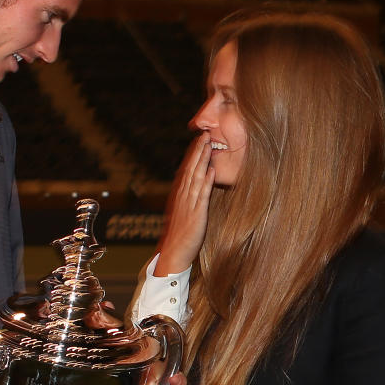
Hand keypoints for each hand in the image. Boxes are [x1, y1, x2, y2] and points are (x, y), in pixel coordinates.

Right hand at [157, 134, 216, 275]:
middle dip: (198, 150)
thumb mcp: (183, 212)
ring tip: (209, 145)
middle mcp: (182, 195)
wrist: (173, 252)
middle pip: (190, 168)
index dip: (193, 153)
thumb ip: (189, 198)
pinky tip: (210, 170)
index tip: (199, 139)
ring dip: (202, 160)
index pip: (186, 168)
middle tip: (205, 133)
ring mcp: (188, 203)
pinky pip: (201, 195)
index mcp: (179, 194)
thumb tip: (197, 185)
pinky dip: (206, 181)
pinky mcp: (196, 213)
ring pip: (196, 177)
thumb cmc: (180, 234)